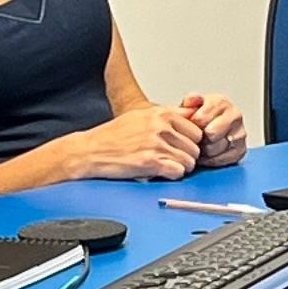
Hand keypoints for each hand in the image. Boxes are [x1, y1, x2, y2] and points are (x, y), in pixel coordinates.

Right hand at [60, 106, 203, 182]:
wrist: (91, 150)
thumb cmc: (114, 135)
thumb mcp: (142, 116)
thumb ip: (168, 115)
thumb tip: (192, 113)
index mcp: (161, 113)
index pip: (196, 129)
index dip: (191, 141)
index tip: (182, 147)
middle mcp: (161, 126)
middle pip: (195, 146)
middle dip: (187, 156)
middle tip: (173, 160)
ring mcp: (156, 144)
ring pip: (189, 161)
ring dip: (181, 167)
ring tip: (166, 166)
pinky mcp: (150, 161)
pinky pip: (178, 171)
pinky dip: (172, 175)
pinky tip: (161, 172)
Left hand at [180, 91, 250, 168]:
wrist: (211, 128)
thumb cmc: (200, 117)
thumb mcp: (192, 105)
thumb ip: (190, 101)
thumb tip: (190, 101)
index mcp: (222, 102)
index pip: (201, 119)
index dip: (191, 126)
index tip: (190, 126)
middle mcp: (235, 116)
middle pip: (210, 135)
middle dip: (199, 139)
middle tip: (195, 138)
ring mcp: (240, 133)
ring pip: (215, 149)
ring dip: (204, 150)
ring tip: (200, 145)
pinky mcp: (241, 150)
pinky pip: (221, 159)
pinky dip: (211, 160)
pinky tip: (207, 154)